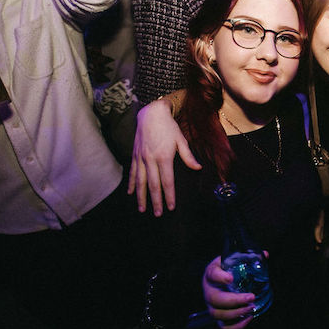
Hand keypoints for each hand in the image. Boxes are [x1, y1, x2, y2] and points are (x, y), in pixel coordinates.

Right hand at [127, 98, 200, 214]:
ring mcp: (141, 158)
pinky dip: (131, 183)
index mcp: (164, 157)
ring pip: (140, 181)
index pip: (167, 181)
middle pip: (152, 185)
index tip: (171, 207)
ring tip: (142, 209)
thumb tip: (198, 168)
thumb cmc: (169, 127)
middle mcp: (151, 159)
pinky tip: (130, 193)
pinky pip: (132, 172)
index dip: (169, 195)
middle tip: (157, 214)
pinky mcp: (135, 155)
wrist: (151, 114)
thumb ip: (188, 156)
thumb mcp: (181, 140)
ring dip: (141, 196)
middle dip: (155, 201)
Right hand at [202, 256, 254, 328]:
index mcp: (211, 273)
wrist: (218, 281)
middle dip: (234, 300)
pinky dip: (236, 325)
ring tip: (252, 307)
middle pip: (216, 299)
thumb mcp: (234, 260)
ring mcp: (211, 306)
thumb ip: (248, 257)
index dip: (220, 277)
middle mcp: (209, 291)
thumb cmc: (227, 269)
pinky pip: (224, 326)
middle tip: (251, 297)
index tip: (231, 278)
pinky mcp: (218, 317)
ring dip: (236, 313)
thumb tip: (265, 255)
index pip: (212, 274)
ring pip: (218, 314)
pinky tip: (248, 318)